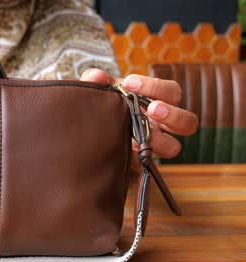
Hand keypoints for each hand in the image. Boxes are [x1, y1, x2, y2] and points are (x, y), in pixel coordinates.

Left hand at [80, 69, 198, 165]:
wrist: (93, 130)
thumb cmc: (107, 103)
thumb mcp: (102, 90)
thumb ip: (96, 80)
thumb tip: (95, 76)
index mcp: (159, 101)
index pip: (172, 92)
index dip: (155, 87)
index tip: (129, 83)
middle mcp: (163, 125)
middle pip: (188, 122)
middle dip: (172, 114)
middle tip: (151, 109)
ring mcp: (155, 145)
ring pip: (174, 147)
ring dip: (160, 141)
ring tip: (139, 136)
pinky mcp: (140, 161)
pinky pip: (147, 165)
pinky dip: (135, 159)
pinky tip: (122, 153)